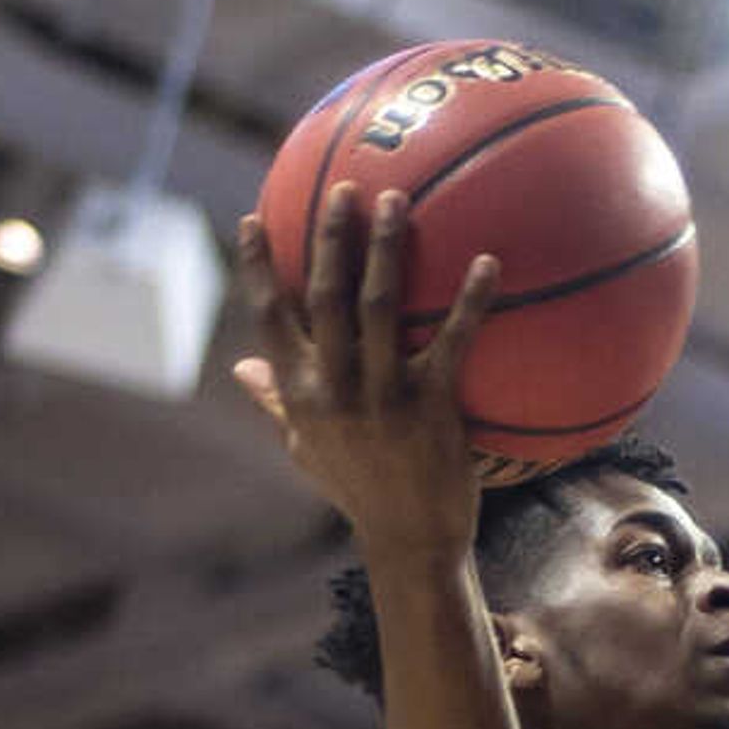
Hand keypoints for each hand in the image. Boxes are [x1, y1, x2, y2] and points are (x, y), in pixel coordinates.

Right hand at [233, 184, 502, 559]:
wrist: (410, 539)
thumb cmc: (359, 489)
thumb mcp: (306, 449)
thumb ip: (276, 404)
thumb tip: (239, 370)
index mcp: (299, 393)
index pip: (267, 318)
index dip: (257, 268)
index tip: (252, 219)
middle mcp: (334, 388)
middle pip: (324, 297)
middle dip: (329, 238)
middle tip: (344, 188)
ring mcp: (382, 396)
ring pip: (379, 308)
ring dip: (387, 250)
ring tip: (399, 201)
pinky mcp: (433, 407)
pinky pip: (453, 341)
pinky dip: (470, 300)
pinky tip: (488, 262)